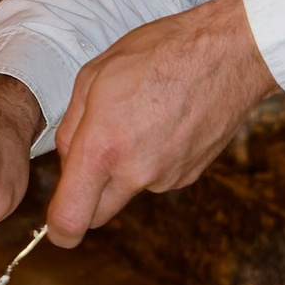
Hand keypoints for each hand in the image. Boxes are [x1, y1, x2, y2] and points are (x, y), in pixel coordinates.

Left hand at [46, 0, 271, 245]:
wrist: (227, 55)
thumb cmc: (158, 54)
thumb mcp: (94, 77)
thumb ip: (71, 128)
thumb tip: (68, 162)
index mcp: (102, 149)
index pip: (71, 220)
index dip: (59, 230)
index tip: (57, 224)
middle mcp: (135, 173)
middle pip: (97, 215)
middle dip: (87, 197)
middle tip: (92, 155)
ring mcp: (166, 178)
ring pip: (128, 190)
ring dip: (123, 168)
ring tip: (139, 117)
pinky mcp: (189, 175)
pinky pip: (157, 177)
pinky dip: (152, 158)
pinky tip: (163, 121)